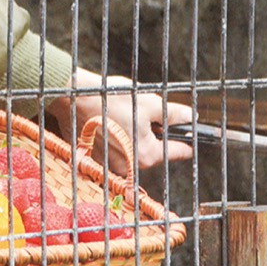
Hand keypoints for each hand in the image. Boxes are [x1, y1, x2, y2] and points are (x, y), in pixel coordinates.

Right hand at [47, 68, 194, 171]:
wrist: (72, 98)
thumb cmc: (111, 99)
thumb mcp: (150, 103)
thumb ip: (174, 114)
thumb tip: (190, 118)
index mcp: (147, 156)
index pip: (178, 151)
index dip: (187, 139)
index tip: (194, 135)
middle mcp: (130, 167)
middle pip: (155, 150)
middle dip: (155, 133)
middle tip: (146, 112)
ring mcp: (112, 166)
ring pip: (135, 150)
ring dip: (136, 135)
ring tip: (124, 114)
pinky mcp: (98, 159)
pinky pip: (117, 150)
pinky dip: (119, 138)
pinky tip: (111, 121)